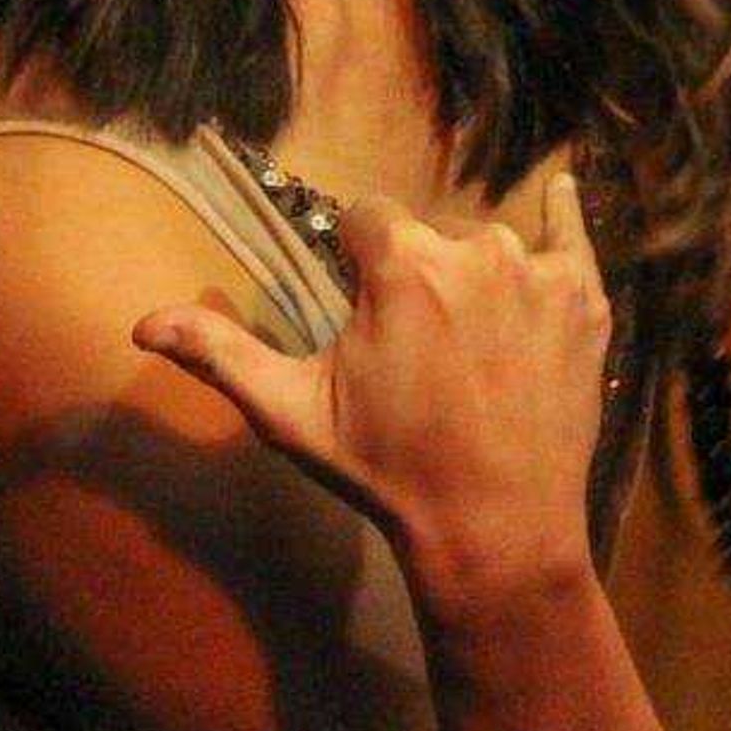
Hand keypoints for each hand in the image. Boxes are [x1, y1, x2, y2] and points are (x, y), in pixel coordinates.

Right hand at [135, 171, 607, 615]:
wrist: (497, 534)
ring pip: (487, 246)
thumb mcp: (293, 415)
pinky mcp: (585, 297)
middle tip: (422, 353)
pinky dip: (562, 219)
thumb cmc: (387, 472)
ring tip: (476, 354)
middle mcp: (472, 249)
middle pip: (428, 234)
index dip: (358, 265)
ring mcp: (537, 272)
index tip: (366, 315)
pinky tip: (562, 195)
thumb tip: (144, 322)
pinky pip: (570, 233)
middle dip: (417, 277)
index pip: (365, 221)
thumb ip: (221, 353)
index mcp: (400, 264)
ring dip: (476, 279)